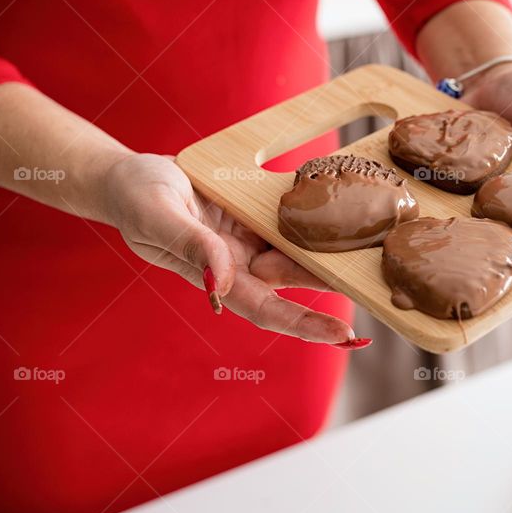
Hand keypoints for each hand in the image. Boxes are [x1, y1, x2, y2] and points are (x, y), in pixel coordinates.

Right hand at [99, 153, 358, 343]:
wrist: (132, 176)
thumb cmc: (137, 200)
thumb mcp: (159, 218)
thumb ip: (190, 248)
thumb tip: (220, 285)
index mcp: (218, 277)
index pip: (267, 310)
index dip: (304, 324)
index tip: (343, 336)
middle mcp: (241, 264)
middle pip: (295, 282)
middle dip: (335, 288)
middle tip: (379, 291)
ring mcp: (251, 238)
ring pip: (299, 249)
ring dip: (332, 253)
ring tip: (372, 250)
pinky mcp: (256, 213)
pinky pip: (290, 218)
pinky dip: (314, 218)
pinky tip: (344, 211)